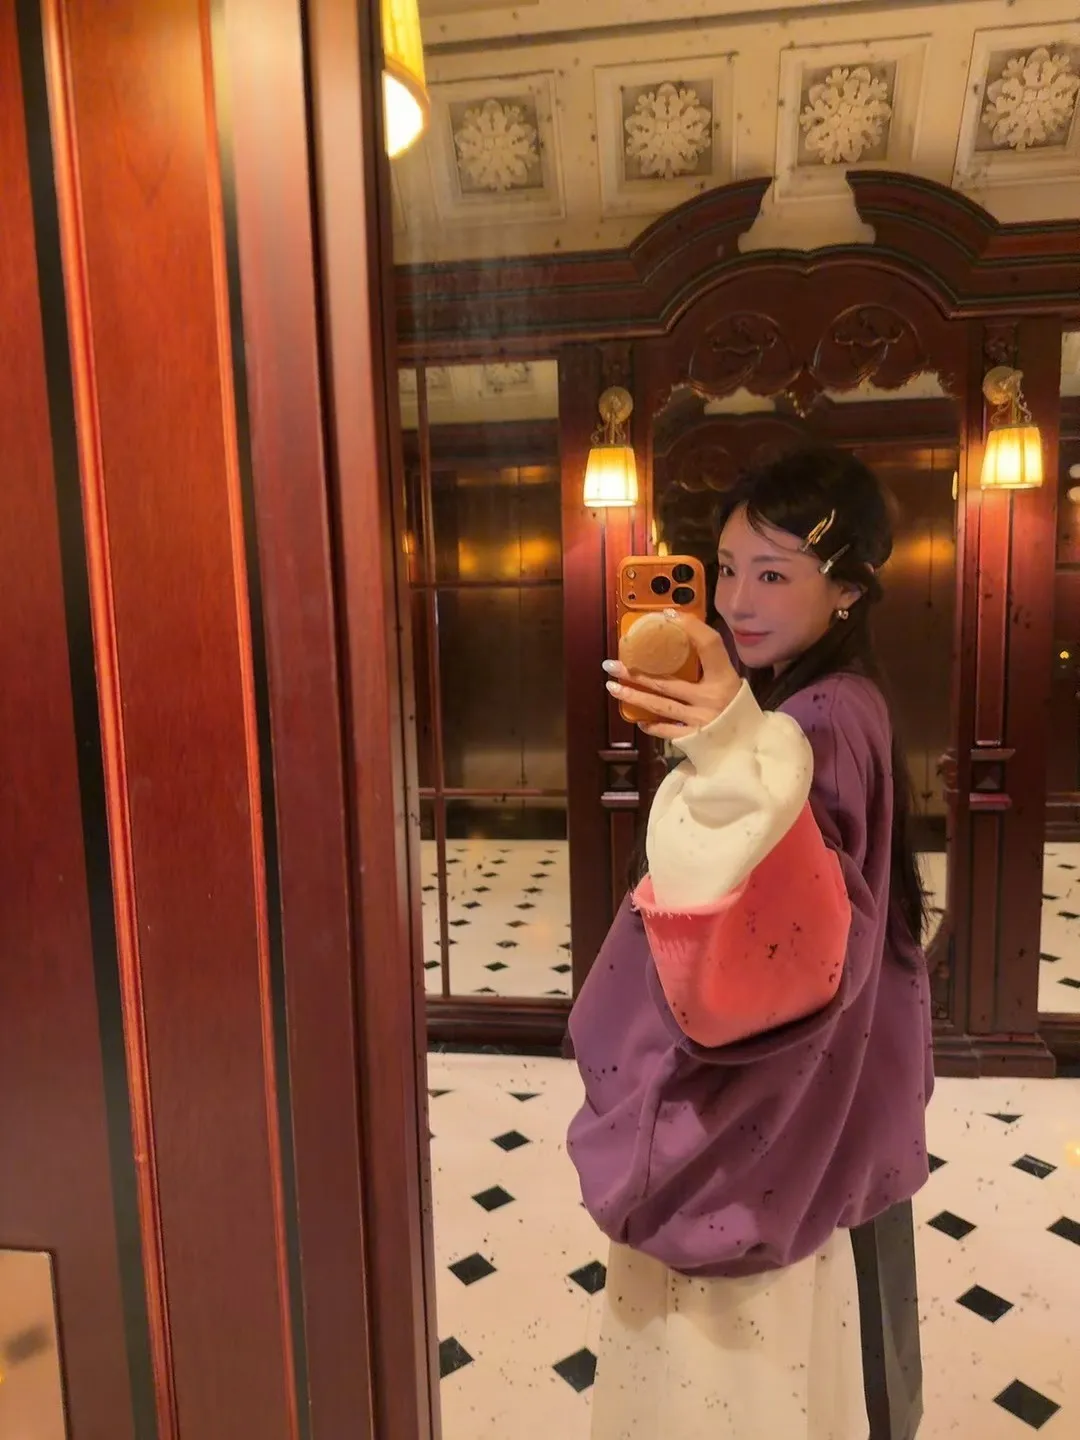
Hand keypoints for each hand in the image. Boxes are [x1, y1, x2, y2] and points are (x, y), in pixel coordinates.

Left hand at [604, 613, 742, 738]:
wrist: (750, 743)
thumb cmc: (737, 706)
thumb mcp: (729, 680)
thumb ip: (709, 662)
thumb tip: (682, 633)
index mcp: (724, 678)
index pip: (709, 645)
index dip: (689, 627)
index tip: (666, 615)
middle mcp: (711, 698)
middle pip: (668, 682)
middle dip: (637, 673)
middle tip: (612, 664)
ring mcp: (701, 720)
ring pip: (660, 706)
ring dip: (634, 696)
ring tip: (613, 687)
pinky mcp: (694, 739)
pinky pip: (667, 731)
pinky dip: (652, 726)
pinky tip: (638, 719)